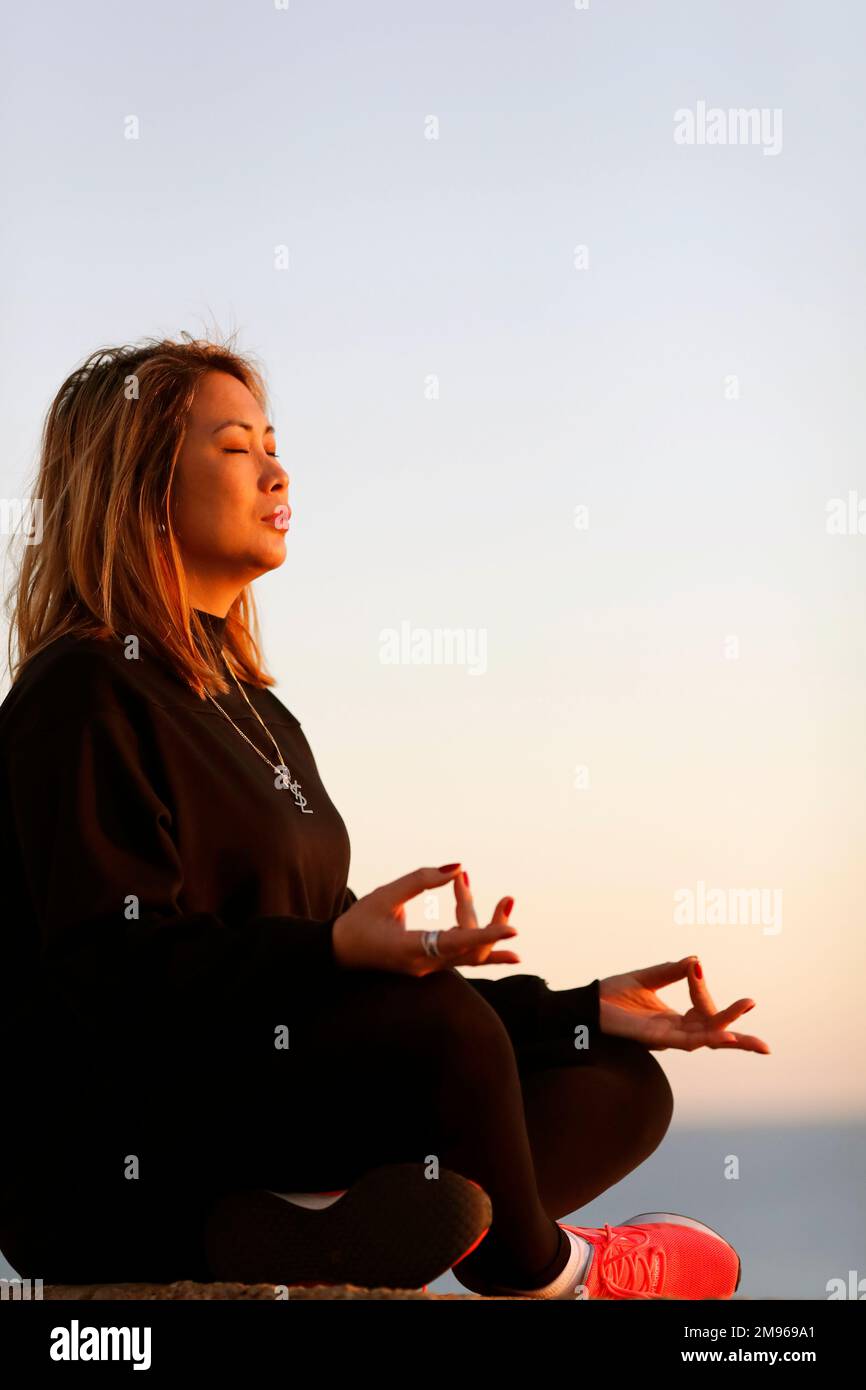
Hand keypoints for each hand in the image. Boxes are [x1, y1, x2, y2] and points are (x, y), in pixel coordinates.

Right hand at [331, 864, 520, 975]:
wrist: (340, 953)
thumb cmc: (358, 922)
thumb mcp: (384, 895)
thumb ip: (420, 880)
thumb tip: (457, 868)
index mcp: (408, 949)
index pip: (454, 943)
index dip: (485, 935)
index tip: (513, 930)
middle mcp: (423, 964)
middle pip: (470, 951)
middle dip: (493, 925)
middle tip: (510, 898)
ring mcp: (428, 968)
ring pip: (469, 954)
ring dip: (488, 929)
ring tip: (507, 902)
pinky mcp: (430, 965)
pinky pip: (462, 956)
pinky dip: (479, 938)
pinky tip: (504, 936)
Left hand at [598, 957, 770, 1053]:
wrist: (584, 1005)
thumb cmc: (612, 996)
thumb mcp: (647, 978)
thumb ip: (672, 971)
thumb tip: (697, 961)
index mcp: (674, 1020)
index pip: (704, 1011)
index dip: (705, 990)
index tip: (697, 967)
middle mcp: (674, 1032)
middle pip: (714, 1037)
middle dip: (740, 1041)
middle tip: (766, 1047)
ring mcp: (666, 1037)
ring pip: (705, 1038)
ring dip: (728, 1032)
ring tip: (750, 1037)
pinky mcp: (655, 1038)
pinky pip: (686, 1040)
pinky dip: (706, 1037)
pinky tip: (725, 1036)